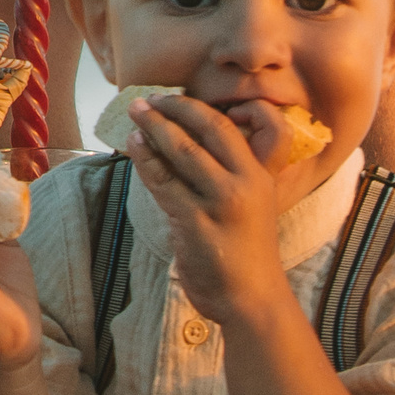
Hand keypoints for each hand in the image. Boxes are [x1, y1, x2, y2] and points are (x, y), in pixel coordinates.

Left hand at [124, 97, 291, 326]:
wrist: (251, 297)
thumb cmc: (244, 251)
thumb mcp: (250, 205)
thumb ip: (227, 176)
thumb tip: (180, 144)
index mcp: (260, 175)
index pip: (228, 127)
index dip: (197, 108)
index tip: (174, 98)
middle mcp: (244, 183)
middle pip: (206, 131)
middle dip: (174, 108)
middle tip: (147, 98)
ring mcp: (220, 202)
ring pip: (182, 152)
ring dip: (154, 128)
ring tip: (134, 113)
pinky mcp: (195, 222)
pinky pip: (164, 183)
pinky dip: (146, 160)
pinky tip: (134, 146)